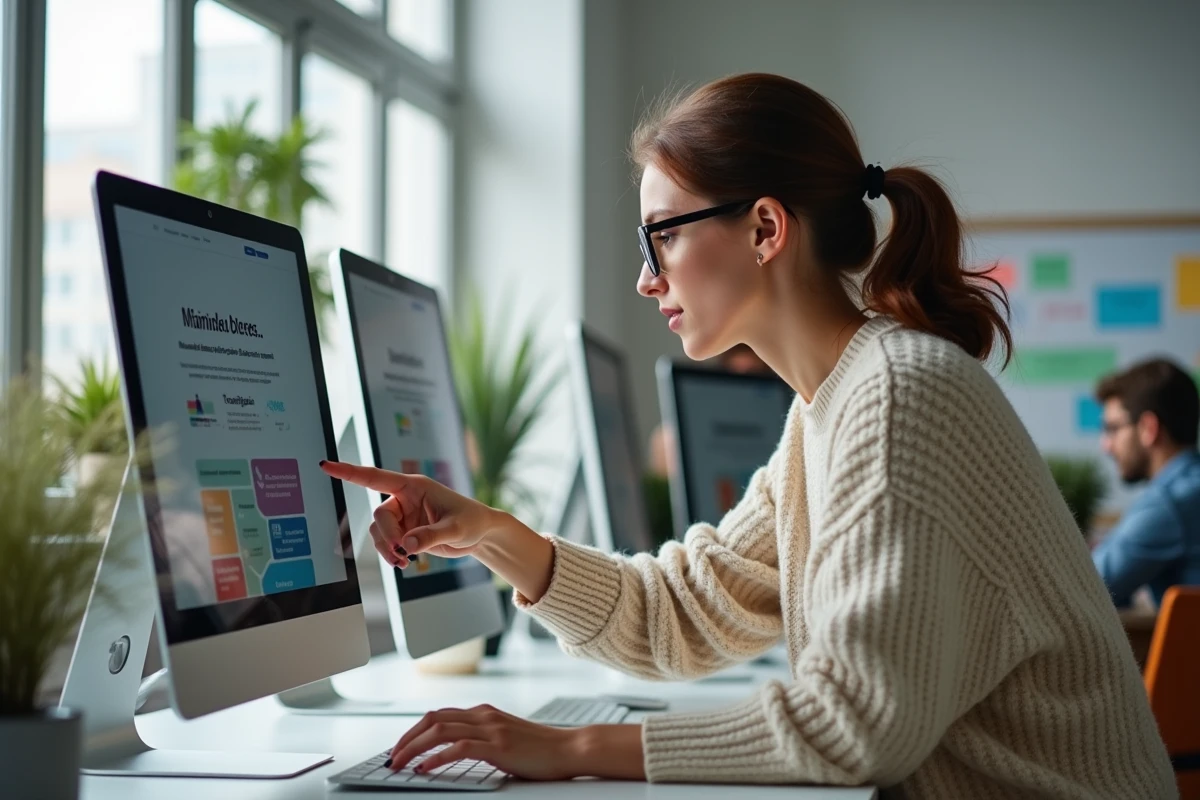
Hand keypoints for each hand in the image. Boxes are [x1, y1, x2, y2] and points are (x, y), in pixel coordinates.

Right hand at [319, 460, 499, 568]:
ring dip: (387, 548)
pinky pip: (387, 543)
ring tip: (404, 562)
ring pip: (379, 532)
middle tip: (403, 552)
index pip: (375, 477)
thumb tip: (405, 546)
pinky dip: (391, 554)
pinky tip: (405, 562)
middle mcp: (405, 498)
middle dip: (388, 536)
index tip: (326, 465)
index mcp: (414, 486)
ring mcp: (403, 516)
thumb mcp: (455, 529)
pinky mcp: (405, 531)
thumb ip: (430, 536)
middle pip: (379, 515)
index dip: (349, 472)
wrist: (480, 534)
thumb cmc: (472, 521)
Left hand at [386, 704, 588, 780]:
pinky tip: (425, 769)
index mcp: (484, 712)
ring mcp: (491, 729)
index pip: (439, 715)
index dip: (415, 730)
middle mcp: (484, 715)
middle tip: (393, 757)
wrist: (569, 749)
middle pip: (433, 719)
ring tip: (400, 764)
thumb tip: (454, 750)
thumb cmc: (541, 749)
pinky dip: (436, 758)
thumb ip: (483, 737)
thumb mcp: (506, 737)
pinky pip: (458, 748)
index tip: (401, 747)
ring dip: (414, 747)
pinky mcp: (498, 746)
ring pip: (440, 730)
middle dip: (407, 738)